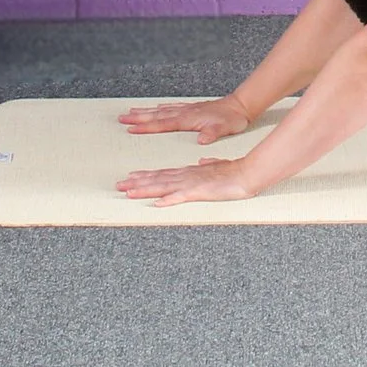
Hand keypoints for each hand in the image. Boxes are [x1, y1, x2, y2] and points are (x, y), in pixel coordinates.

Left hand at [117, 156, 259, 204]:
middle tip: (119, 185)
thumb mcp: (219, 167)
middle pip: (157, 179)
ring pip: (163, 187)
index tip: (131, 177)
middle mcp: (186, 176)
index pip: (163, 174)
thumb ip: (209, 165)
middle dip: (137, 183)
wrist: (247, 173)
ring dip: (145, 190)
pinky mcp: (199, 191)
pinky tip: (157, 204)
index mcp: (190, 172)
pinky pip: (181, 197)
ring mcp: (191, 183)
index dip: (146, 176)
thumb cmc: (234, 171)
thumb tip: (203, 162)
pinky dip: (168, 200)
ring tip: (129, 193)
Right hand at [118, 97, 250, 142]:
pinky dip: (158, 108)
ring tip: (130, 112)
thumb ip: (212, 133)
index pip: (162, 124)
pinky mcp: (190, 109)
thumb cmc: (232, 119)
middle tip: (121, 118)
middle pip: (156, 115)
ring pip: (160, 110)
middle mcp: (184, 113)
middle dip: (138, 118)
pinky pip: (169, 108)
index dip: (146, 127)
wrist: (240, 106)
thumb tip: (203, 140)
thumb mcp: (224, 128)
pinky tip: (153, 109)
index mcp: (188, 119)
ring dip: (144, 112)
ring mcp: (186, 110)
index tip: (131, 128)